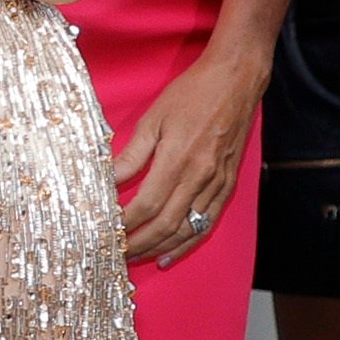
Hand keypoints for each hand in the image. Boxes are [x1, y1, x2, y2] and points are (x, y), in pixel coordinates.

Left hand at [108, 45, 262, 263]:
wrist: (235, 81)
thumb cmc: (190, 94)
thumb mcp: (152, 119)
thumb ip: (132, 155)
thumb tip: (108, 180)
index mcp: (178, 160)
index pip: (145, 205)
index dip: (124, 223)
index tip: (104, 230)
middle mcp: (200, 178)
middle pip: (165, 224)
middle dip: (138, 243)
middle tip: (114, 253)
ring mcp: (217, 184)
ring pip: (186, 229)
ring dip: (160, 248)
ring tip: (136, 258)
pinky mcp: (227, 185)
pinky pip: (207, 222)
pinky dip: (187, 242)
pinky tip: (170, 254)